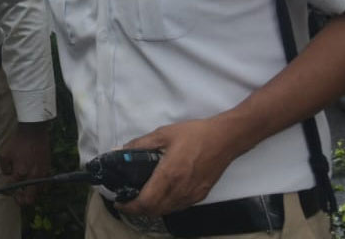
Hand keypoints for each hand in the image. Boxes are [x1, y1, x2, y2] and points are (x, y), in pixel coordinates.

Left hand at [0, 121, 51, 204]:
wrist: (34, 132)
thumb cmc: (18, 142)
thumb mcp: (4, 153)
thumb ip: (4, 168)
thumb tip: (8, 176)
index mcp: (19, 172)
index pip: (11, 189)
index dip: (6, 191)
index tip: (5, 190)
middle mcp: (32, 177)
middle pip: (28, 200)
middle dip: (20, 200)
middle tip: (17, 195)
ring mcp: (41, 174)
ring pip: (37, 194)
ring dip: (30, 194)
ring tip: (25, 188)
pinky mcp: (47, 170)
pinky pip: (44, 186)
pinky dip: (39, 187)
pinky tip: (34, 182)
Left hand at [116, 117, 240, 215]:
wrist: (225, 139)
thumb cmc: (194, 134)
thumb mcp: (164, 134)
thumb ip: (141, 144)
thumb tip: (121, 150)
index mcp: (169, 175)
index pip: (146, 202)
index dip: (130, 206)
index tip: (119, 202)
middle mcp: (180, 190)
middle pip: (154, 211)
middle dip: (138, 210)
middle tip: (127, 201)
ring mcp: (192, 195)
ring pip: (167, 211)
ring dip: (152, 209)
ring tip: (141, 199)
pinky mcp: (201, 196)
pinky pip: (178, 207)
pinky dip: (166, 206)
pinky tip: (161, 196)